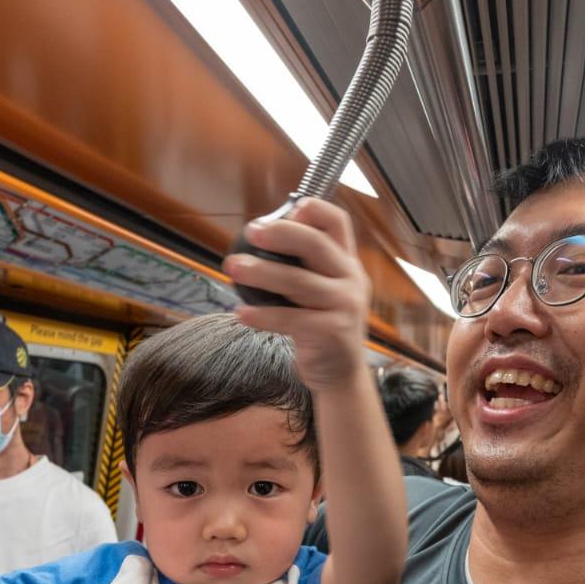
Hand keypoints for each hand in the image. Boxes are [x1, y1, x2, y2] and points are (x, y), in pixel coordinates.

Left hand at [224, 198, 370, 390]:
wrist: (341, 374)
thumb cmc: (323, 326)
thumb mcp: (324, 291)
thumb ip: (303, 266)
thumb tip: (259, 237)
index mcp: (348, 263)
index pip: (337, 222)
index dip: (312, 209)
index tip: (287, 211)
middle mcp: (351, 280)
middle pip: (317, 244)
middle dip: (281, 233)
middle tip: (251, 231)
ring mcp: (344, 306)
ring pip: (298, 281)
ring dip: (261, 272)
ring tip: (233, 268)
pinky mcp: (331, 332)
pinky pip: (289, 319)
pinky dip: (262, 315)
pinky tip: (240, 312)